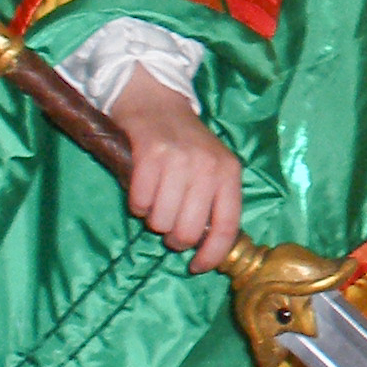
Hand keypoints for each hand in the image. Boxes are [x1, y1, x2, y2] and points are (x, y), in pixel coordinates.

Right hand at [107, 66, 244, 270]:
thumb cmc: (185, 142)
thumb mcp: (212, 166)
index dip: (211, 254)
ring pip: (162, 221)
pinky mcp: (150, 154)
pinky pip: (140, 203)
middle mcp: (208, 166)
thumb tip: (206, 248)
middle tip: (168, 226)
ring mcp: (179, 160)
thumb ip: (213, 201)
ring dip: (153, 218)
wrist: (156, 100)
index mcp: (229, 172)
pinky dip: (137, 203)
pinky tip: (142, 188)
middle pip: (190, 230)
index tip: (197, 267)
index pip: (227, 226)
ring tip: (155, 200)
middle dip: (175, 238)